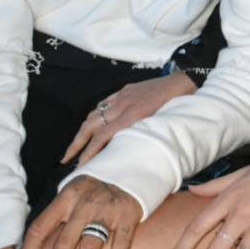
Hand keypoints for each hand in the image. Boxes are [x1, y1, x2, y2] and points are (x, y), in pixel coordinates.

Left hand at [15, 175, 142, 248]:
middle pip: (64, 244)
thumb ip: (56, 216)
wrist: (129, 169)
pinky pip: (121, 246)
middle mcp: (84, 203)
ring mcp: (107, 209)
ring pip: (90, 248)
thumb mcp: (71, 193)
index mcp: (65, 197)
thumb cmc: (92, 190)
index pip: (40, 227)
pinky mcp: (128, 215)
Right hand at [62, 71, 196, 166]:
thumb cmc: (176, 107)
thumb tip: (127, 157)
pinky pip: (104, 102)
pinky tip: (93, 123)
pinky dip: (95, 115)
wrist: (184, 81)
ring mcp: (122, 96)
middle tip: (65, 160)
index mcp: (131, 116)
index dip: (88, 153)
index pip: (101, 137)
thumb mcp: (160, 127)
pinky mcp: (125, 90)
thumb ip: (142, 139)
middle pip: (90, 125)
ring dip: (83, 130)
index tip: (79, 167)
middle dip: (76, 144)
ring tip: (76, 145)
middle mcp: (122, 105)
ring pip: (94, 113)